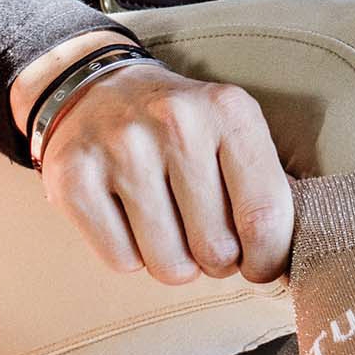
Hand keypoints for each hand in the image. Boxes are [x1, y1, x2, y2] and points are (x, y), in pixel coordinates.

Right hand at [36, 57, 295, 287]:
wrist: (97, 89)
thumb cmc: (182, 129)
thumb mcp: (233, 133)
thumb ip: (265, 191)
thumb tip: (280, 265)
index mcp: (229, 110)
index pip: (265, 216)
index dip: (266, 259)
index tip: (257, 263)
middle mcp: (176, 121)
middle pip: (216, 250)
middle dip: (216, 259)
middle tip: (203, 233)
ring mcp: (121, 147)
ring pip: (169, 264)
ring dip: (173, 261)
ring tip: (167, 222)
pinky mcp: (74, 175)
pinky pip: (122, 261)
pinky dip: (130, 254)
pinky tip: (127, 216)